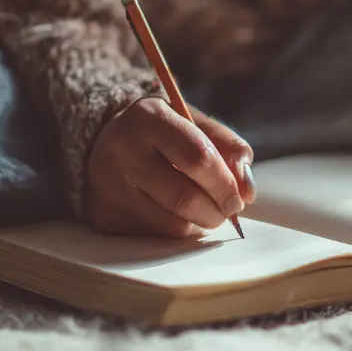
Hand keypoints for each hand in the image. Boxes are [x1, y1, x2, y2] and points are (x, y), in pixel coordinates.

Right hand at [87, 97, 256, 236]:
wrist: (108, 140)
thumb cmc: (165, 133)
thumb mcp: (196, 125)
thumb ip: (229, 149)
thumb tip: (248, 190)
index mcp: (148, 116)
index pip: (197, 157)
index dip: (225, 183)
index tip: (240, 198)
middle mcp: (120, 147)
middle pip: (184, 197)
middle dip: (216, 211)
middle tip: (227, 212)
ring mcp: (107, 183)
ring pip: (170, 223)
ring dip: (198, 224)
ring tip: (204, 211)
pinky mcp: (104, 212)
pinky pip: (154, 234)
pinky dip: (175, 230)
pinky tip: (174, 213)